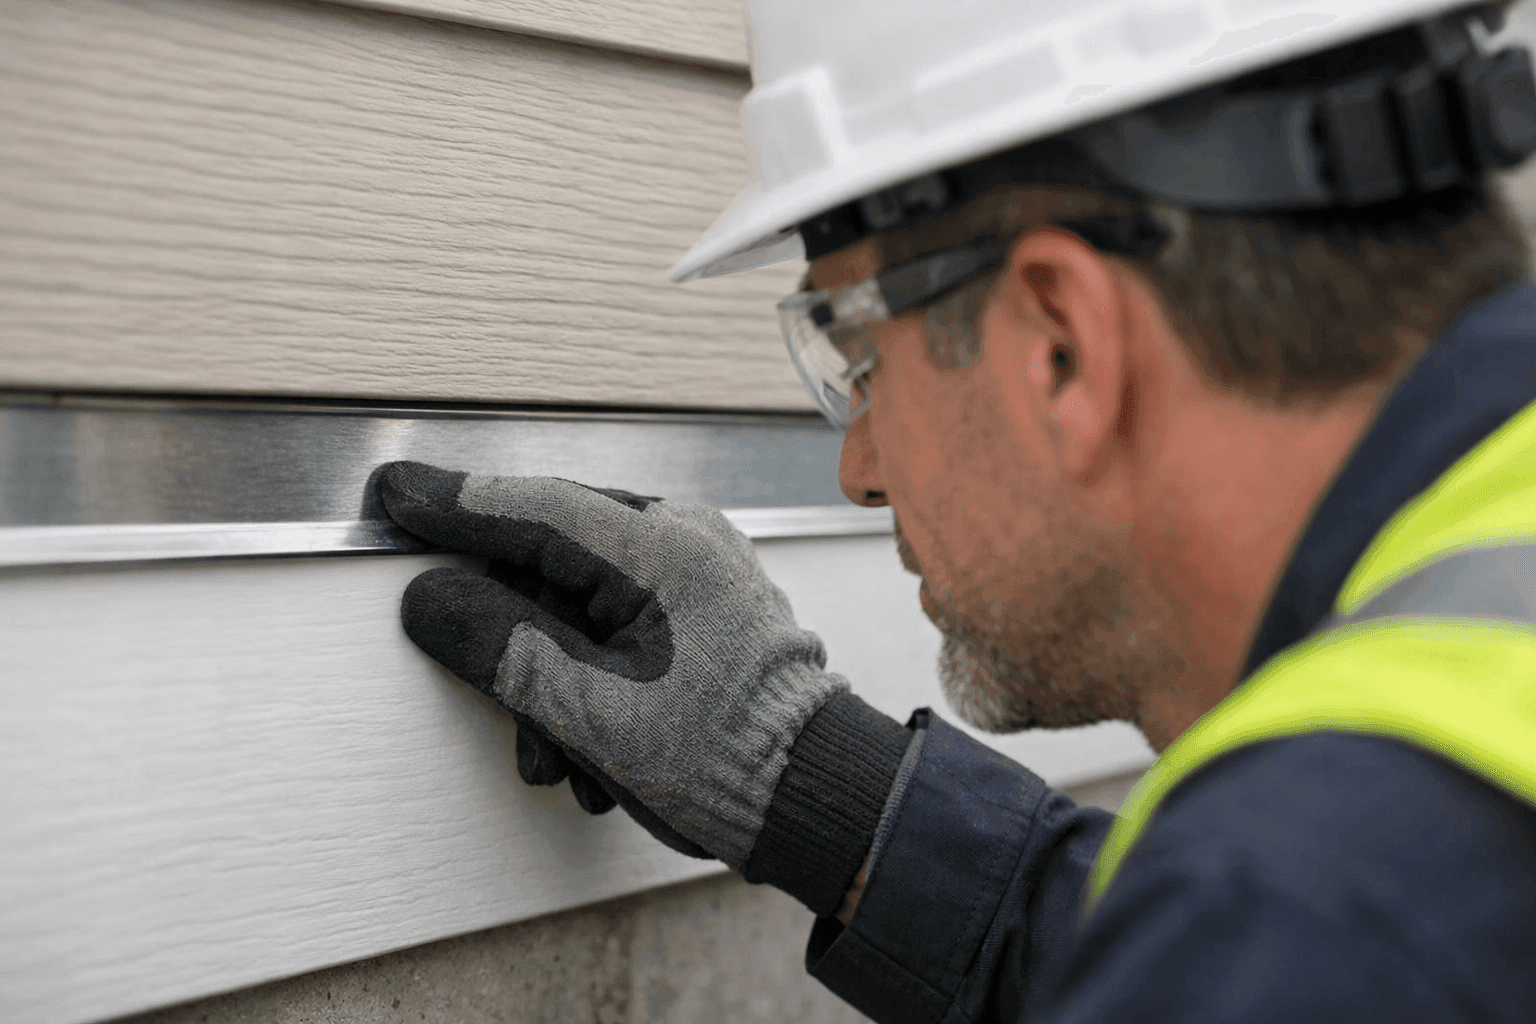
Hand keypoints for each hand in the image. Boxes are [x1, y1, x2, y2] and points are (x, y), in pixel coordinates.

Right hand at [377, 460, 849, 870]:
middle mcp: (685, 542)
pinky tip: (594, 750)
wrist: (816, 801)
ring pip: (576, 603)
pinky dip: (588, 682)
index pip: (532, 506)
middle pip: (549, 560)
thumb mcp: (591, 710)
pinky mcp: (700, 608)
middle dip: (514, 643)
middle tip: (503, 710)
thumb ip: (501, 645)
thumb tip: (430, 599)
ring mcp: (696, 573)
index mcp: (664, 548)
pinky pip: (613, 624)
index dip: (452, 503)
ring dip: (551, 682)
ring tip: (563, 759)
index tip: (392, 494)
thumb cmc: (729, 759)